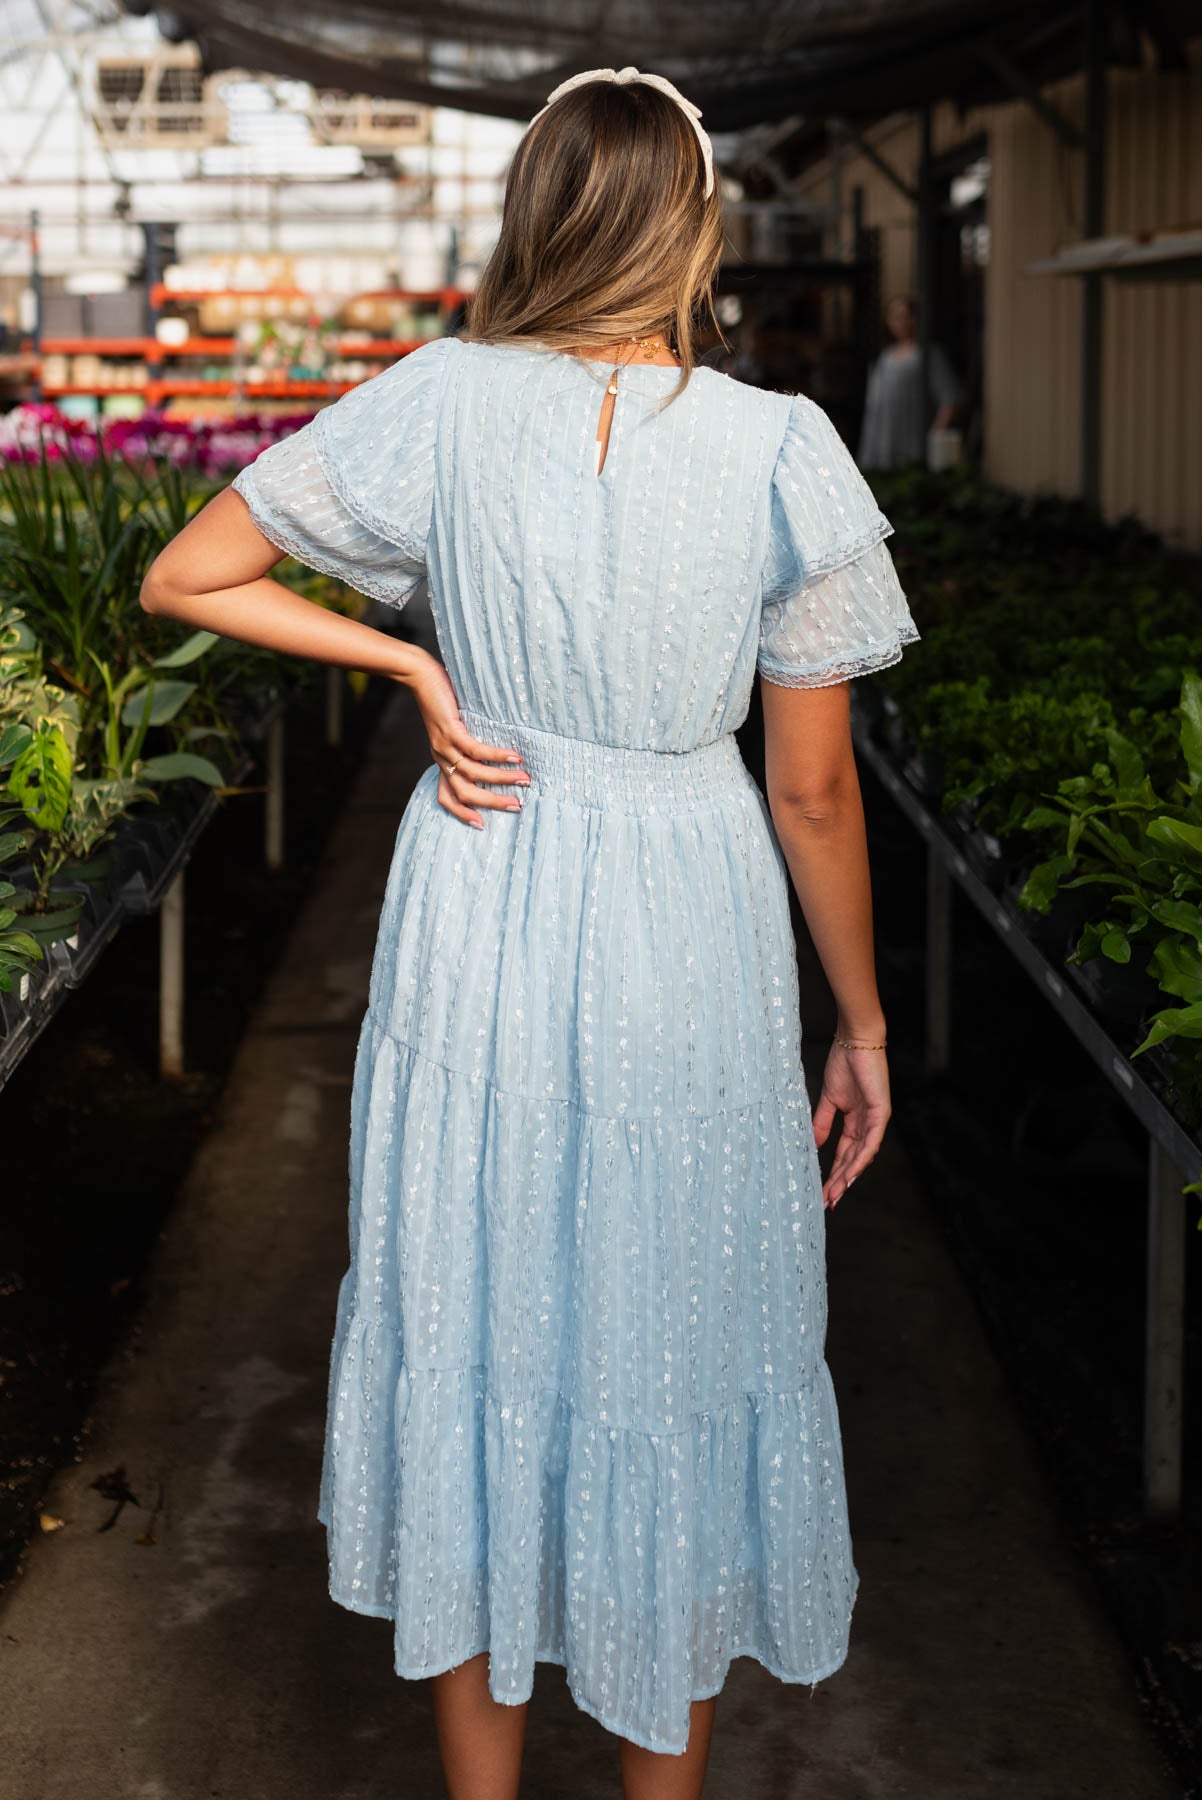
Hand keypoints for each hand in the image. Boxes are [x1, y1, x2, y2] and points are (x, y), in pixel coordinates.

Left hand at [405, 650, 528, 827]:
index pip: (447, 796)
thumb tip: (493, 752)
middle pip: (465, 792)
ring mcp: (444, 745)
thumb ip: (467, 741)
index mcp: (441, 760)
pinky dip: (496, 756)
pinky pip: (475, 750)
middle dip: (491, 802)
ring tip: (524, 779)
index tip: (481, 825)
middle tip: (516, 805)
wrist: (419, 675)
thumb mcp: (453, 726)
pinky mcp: (450, 730)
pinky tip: (514, 758)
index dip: (461, 813)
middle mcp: (441, 757)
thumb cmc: (441, 698)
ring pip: (473, 774)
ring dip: (501, 779)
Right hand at [812, 1040, 891, 1208]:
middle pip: (852, 1160)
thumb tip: (814, 1143)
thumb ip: (823, 1122)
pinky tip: (850, 1174)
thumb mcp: (829, 1099)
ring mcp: (875, 1120)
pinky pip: (871, 1142)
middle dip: (839, 1182)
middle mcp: (867, 1125)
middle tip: (827, 1202)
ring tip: (835, 1195)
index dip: (834, 1173)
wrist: (855, 1042)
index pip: (845, 1153)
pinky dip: (860, 1159)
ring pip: (862, 1156)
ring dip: (848, 1177)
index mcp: (855, 1121)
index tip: (822, 1191)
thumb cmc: (844, 1063)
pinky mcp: (880, 1113)